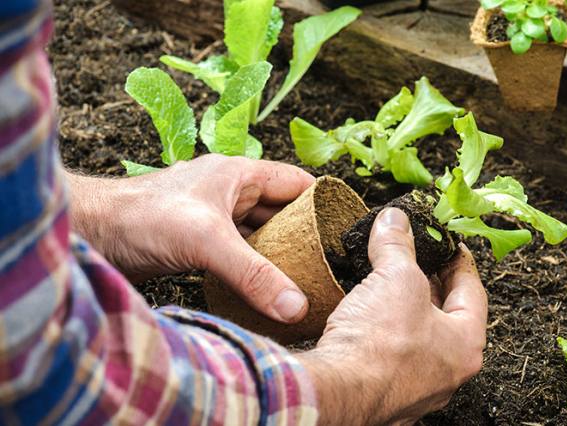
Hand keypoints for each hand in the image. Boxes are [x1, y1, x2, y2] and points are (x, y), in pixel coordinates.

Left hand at [66, 154, 314, 323]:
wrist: (91, 233)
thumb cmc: (141, 217)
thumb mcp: (207, 242)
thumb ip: (254, 274)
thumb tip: (296, 305)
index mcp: (239, 175)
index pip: (296, 183)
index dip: (323, 202)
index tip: (344, 230)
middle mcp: (229, 192)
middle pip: (281, 211)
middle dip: (303, 235)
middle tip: (328, 264)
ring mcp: (213, 217)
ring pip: (259, 234)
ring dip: (278, 254)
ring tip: (304, 280)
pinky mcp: (198, 242)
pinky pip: (238, 253)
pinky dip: (253, 268)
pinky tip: (265, 288)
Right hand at [297, 208, 487, 424]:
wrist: (337, 392)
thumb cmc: (380, 345)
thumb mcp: (395, 276)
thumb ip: (398, 245)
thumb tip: (395, 221)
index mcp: (465, 345)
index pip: (472, 292)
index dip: (459, 261)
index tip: (449, 246)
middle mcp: (446, 373)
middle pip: (445, 318)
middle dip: (428, 285)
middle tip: (417, 261)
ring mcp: (416, 390)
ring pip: (417, 341)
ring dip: (403, 312)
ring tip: (386, 285)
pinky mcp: (383, 396)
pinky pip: (389, 359)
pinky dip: (382, 336)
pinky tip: (365, 320)